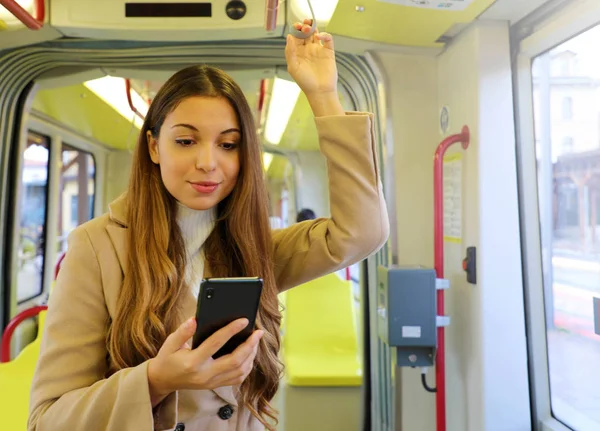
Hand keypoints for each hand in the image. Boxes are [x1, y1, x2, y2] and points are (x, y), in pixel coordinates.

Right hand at [147, 317, 263, 406]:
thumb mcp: (170, 343)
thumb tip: (196, 319)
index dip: (231, 330)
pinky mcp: (216, 386)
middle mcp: (205, 375)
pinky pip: (238, 378)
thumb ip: (183, 331)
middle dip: (250, 345)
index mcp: (193, 362)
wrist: (163, 381)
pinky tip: (250, 354)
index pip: (216, 343)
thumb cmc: (168, 359)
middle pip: (235, 361)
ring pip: (240, 371)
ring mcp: (212, 382)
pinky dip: (248, 366)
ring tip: (256, 341)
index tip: (243, 320)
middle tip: (258, 332)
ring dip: (251, 355)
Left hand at [285, 19, 337, 97]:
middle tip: (303, 25)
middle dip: (303, 27)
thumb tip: (289, 37)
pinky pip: (327, 39)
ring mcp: (318, 50)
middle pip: (305, 33)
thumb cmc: (305, 82)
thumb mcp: (293, 67)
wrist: (320, 91)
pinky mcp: (328, 52)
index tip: (296, 27)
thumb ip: (290, 52)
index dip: (295, 30)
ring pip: (316, 34)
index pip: (296, 37)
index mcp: (298, 53)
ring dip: (313, 28)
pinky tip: (319, 37)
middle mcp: (308, 50)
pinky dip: (324, 35)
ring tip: (309, 25)